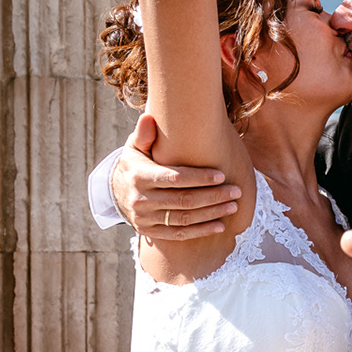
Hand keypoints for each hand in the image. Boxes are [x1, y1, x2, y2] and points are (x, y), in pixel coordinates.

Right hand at [112, 115, 240, 239]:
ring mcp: (145, 218)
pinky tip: (220, 226)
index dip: (200, 178)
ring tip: (233, 206)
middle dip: (213, 196)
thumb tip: (148, 117)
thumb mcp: (134, 147)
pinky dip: (201, 231)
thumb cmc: (135, 164)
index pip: (175, 178)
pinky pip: (179, 234)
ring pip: (184, 219)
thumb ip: (144, 134)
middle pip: (184, 200)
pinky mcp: (150, 232)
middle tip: (236, 191)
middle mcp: (141, 199)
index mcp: (139, 176)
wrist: (115, 192)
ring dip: (212, 214)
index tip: (222, 175)